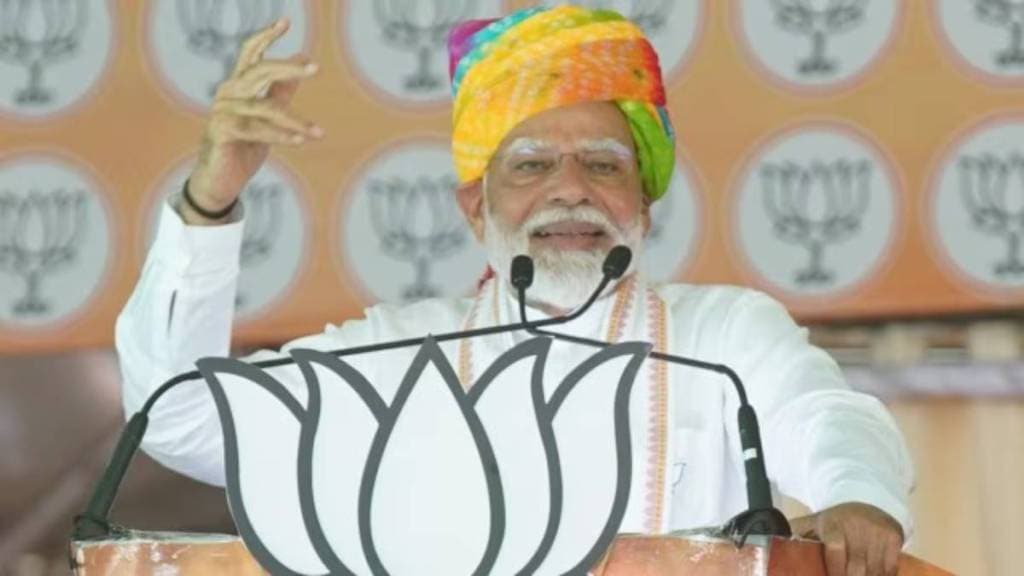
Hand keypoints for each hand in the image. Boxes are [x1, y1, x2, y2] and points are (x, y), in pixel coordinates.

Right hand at [184, 18, 322, 223]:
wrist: (221, 180)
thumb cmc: (244, 146)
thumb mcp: (268, 116)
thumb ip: (282, 90)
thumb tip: (302, 57)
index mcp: (238, 85)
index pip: (250, 53)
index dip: (266, 36)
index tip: (286, 22)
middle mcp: (228, 93)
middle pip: (260, 71)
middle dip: (288, 68)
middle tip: (315, 67)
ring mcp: (223, 111)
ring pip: (266, 107)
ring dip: (296, 121)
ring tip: (319, 133)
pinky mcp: (222, 131)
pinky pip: (257, 130)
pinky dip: (281, 135)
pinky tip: (301, 140)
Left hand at [790, 502, 903, 575]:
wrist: (867, 501)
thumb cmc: (836, 521)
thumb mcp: (814, 523)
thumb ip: (796, 534)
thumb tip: (774, 544)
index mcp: (833, 524)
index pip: (835, 549)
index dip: (836, 570)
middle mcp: (858, 527)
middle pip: (857, 567)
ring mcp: (878, 533)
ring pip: (875, 572)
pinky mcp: (894, 538)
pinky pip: (890, 569)